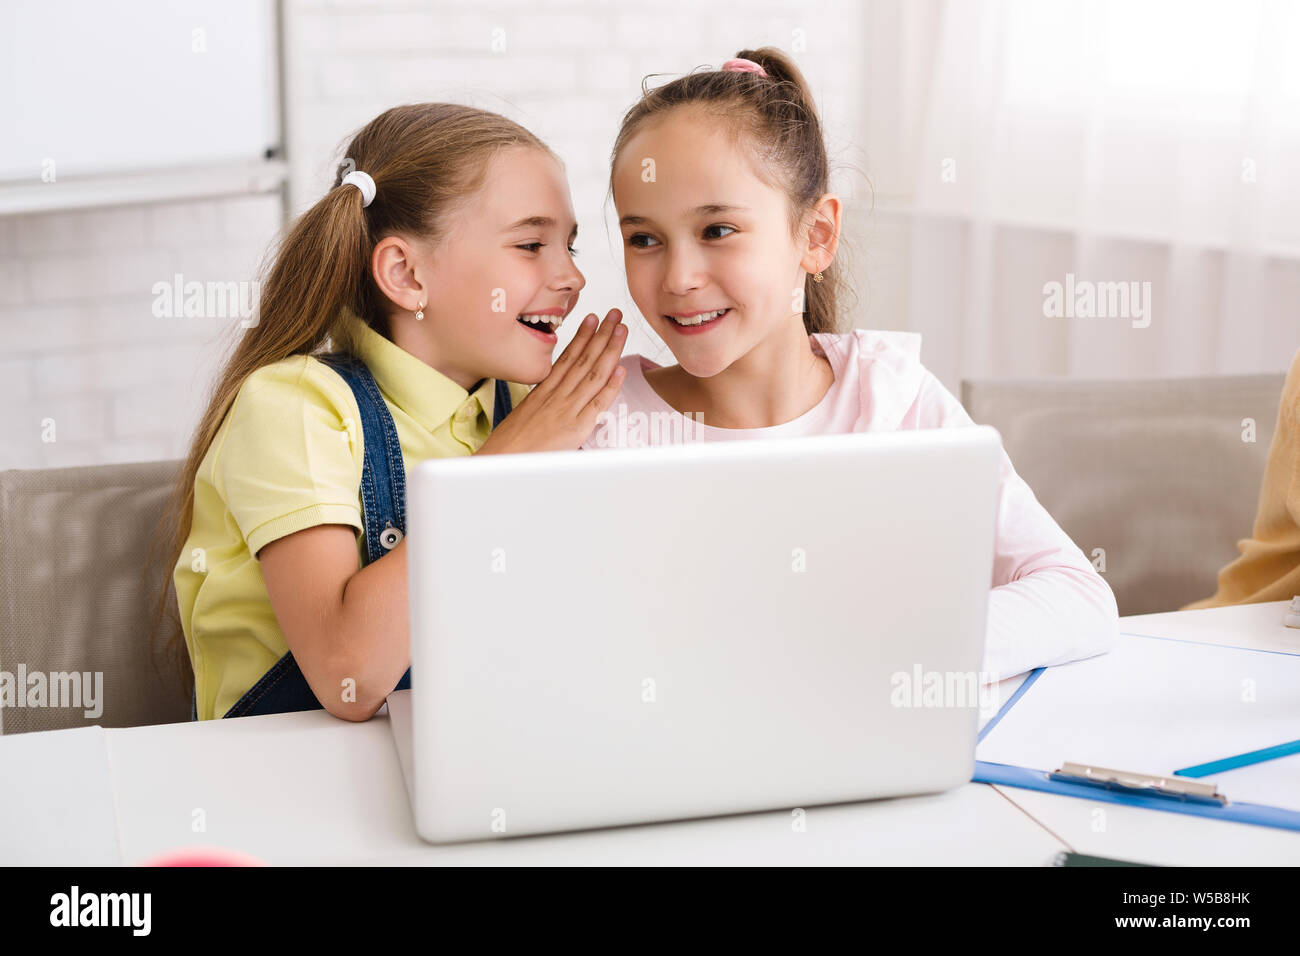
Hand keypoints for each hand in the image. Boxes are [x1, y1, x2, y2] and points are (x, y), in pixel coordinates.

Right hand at [476, 309, 627, 453]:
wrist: (500, 460)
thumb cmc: (509, 444)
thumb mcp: (524, 414)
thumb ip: (541, 403)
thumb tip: (552, 399)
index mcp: (543, 390)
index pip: (567, 357)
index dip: (583, 337)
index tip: (593, 319)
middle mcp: (556, 395)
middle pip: (583, 359)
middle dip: (601, 334)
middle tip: (614, 314)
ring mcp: (567, 409)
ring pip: (593, 374)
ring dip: (609, 350)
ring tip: (620, 329)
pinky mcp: (576, 428)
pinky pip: (597, 404)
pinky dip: (610, 386)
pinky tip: (620, 369)